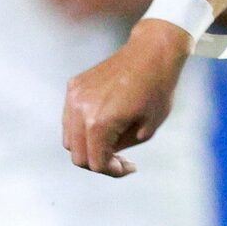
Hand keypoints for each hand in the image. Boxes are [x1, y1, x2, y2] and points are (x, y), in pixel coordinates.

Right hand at [63, 20, 191, 177]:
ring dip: (89, 146)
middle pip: (77, 154)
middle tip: (122, 160)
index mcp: (99, 123)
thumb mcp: (147, 129)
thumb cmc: (156, 91)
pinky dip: (84, 128)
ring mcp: (73, 96)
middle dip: (99, 162)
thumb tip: (104, 154)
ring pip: (69, 137)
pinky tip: (107, 124)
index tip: (130, 167)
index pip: (95, 162)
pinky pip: (71, 117)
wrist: (151, 53)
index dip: (113, 171)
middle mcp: (79, 110)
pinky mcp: (74, 86)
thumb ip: (120, 147)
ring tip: (114, 143)